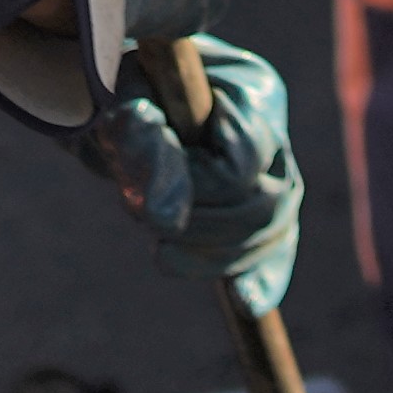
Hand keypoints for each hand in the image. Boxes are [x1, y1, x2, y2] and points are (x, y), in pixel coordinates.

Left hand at [81, 35, 303, 316]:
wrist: (117, 99)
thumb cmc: (119, 91)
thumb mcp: (122, 110)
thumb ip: (146, 152)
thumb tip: (166, 222)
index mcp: (251, 90)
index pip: (244, 162)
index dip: (195, 186)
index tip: (144, 181)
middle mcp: (273, 128)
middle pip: (267, 202)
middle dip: (203, 226)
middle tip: (145, 222)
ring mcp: (273, 169)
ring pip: (272, 230)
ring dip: (213, 253)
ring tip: (162, 248)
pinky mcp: (260, 204)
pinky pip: (275, 247)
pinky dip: (262, 277)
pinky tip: (247, 303)